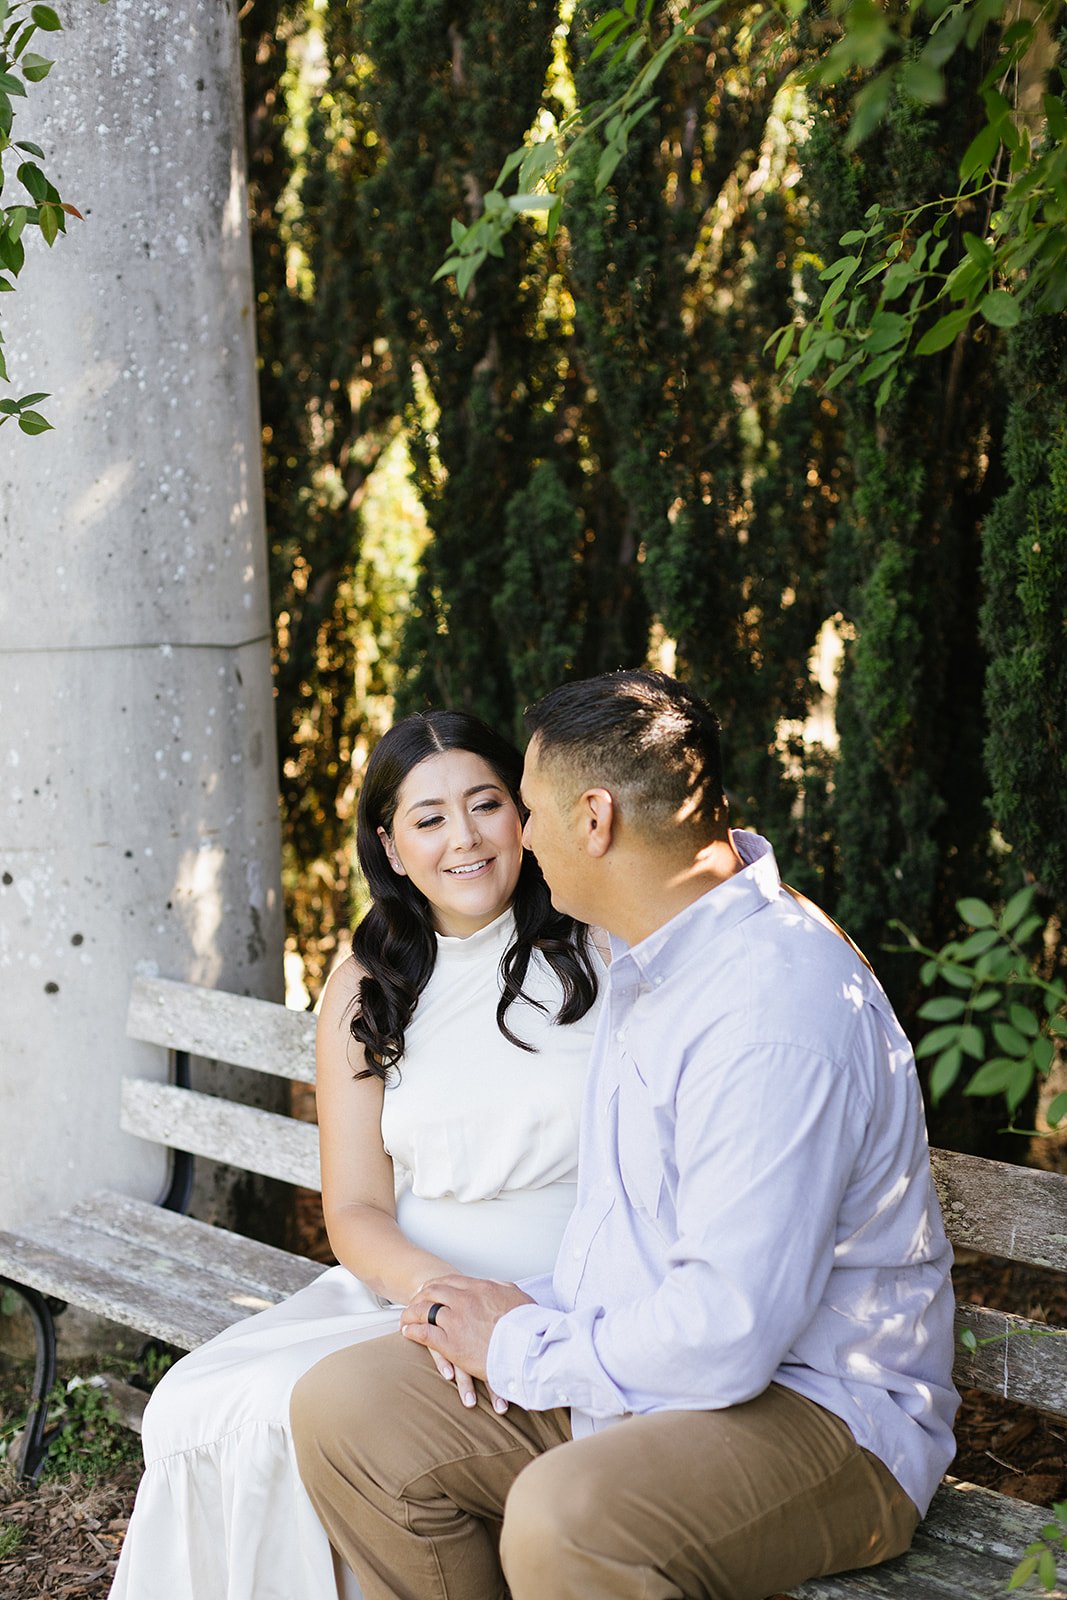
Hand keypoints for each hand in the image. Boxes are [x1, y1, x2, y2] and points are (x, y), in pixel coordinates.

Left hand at [402, 1274, 534, 1410]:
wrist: (528, 1350)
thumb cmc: (527, 1327)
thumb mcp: (517, 1297)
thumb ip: (502, 1289)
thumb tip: (496, 1286)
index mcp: (481, 1288)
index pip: (450, 1281)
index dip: (437, 1285)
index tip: (430, 1289)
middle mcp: (465, 1300)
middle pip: (433, 1291)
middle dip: (420, 1296)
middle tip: (414, 1301)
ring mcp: (456, 1321)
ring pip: (424, 1310)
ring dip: (412, 1312)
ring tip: (406, 1317)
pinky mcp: (451, 1344)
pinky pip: (424, 1333)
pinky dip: (412, 1331)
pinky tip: (407, 1332)